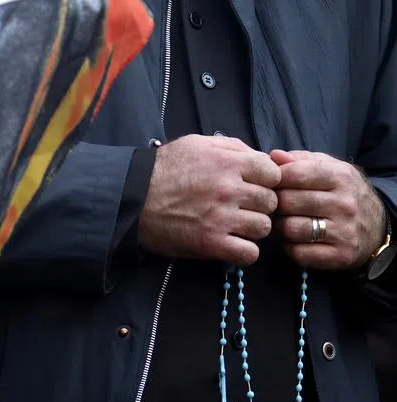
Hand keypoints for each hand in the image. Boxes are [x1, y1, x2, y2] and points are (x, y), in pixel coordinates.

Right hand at [138, 134, 280, 264]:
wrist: (132, 199)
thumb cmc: (164, 170)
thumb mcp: (197, 144)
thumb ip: (232, 147)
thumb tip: (262, 158)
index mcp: (228, 163)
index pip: (273, 174)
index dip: (266, 181)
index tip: (253, 187)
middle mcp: (228, 190)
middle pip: (271, 202)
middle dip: (259, 205)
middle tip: (242, 208)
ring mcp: (220, 219)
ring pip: (263, 228)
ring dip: (253, 229)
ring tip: (236, 227)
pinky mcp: (209, 244)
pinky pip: (248, 253)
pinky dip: (245, 252)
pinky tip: (233, 245)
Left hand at [270, 150, 386, 269]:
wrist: (375, 227)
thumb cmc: (341, 194)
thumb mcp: (329, 169)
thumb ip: (300, 160)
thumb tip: (274, 156)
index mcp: (341, 177)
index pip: (295, 174)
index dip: (276, 180)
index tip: (273, 185)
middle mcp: (345, 203)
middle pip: (288, 202)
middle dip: (276, 204)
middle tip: (278, 207)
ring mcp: (344, 231)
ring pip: (290, 228)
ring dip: (281, 227)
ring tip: (286, 223)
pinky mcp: (339, 255)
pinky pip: (297, 252)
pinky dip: (290, 247)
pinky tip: (297, 240)